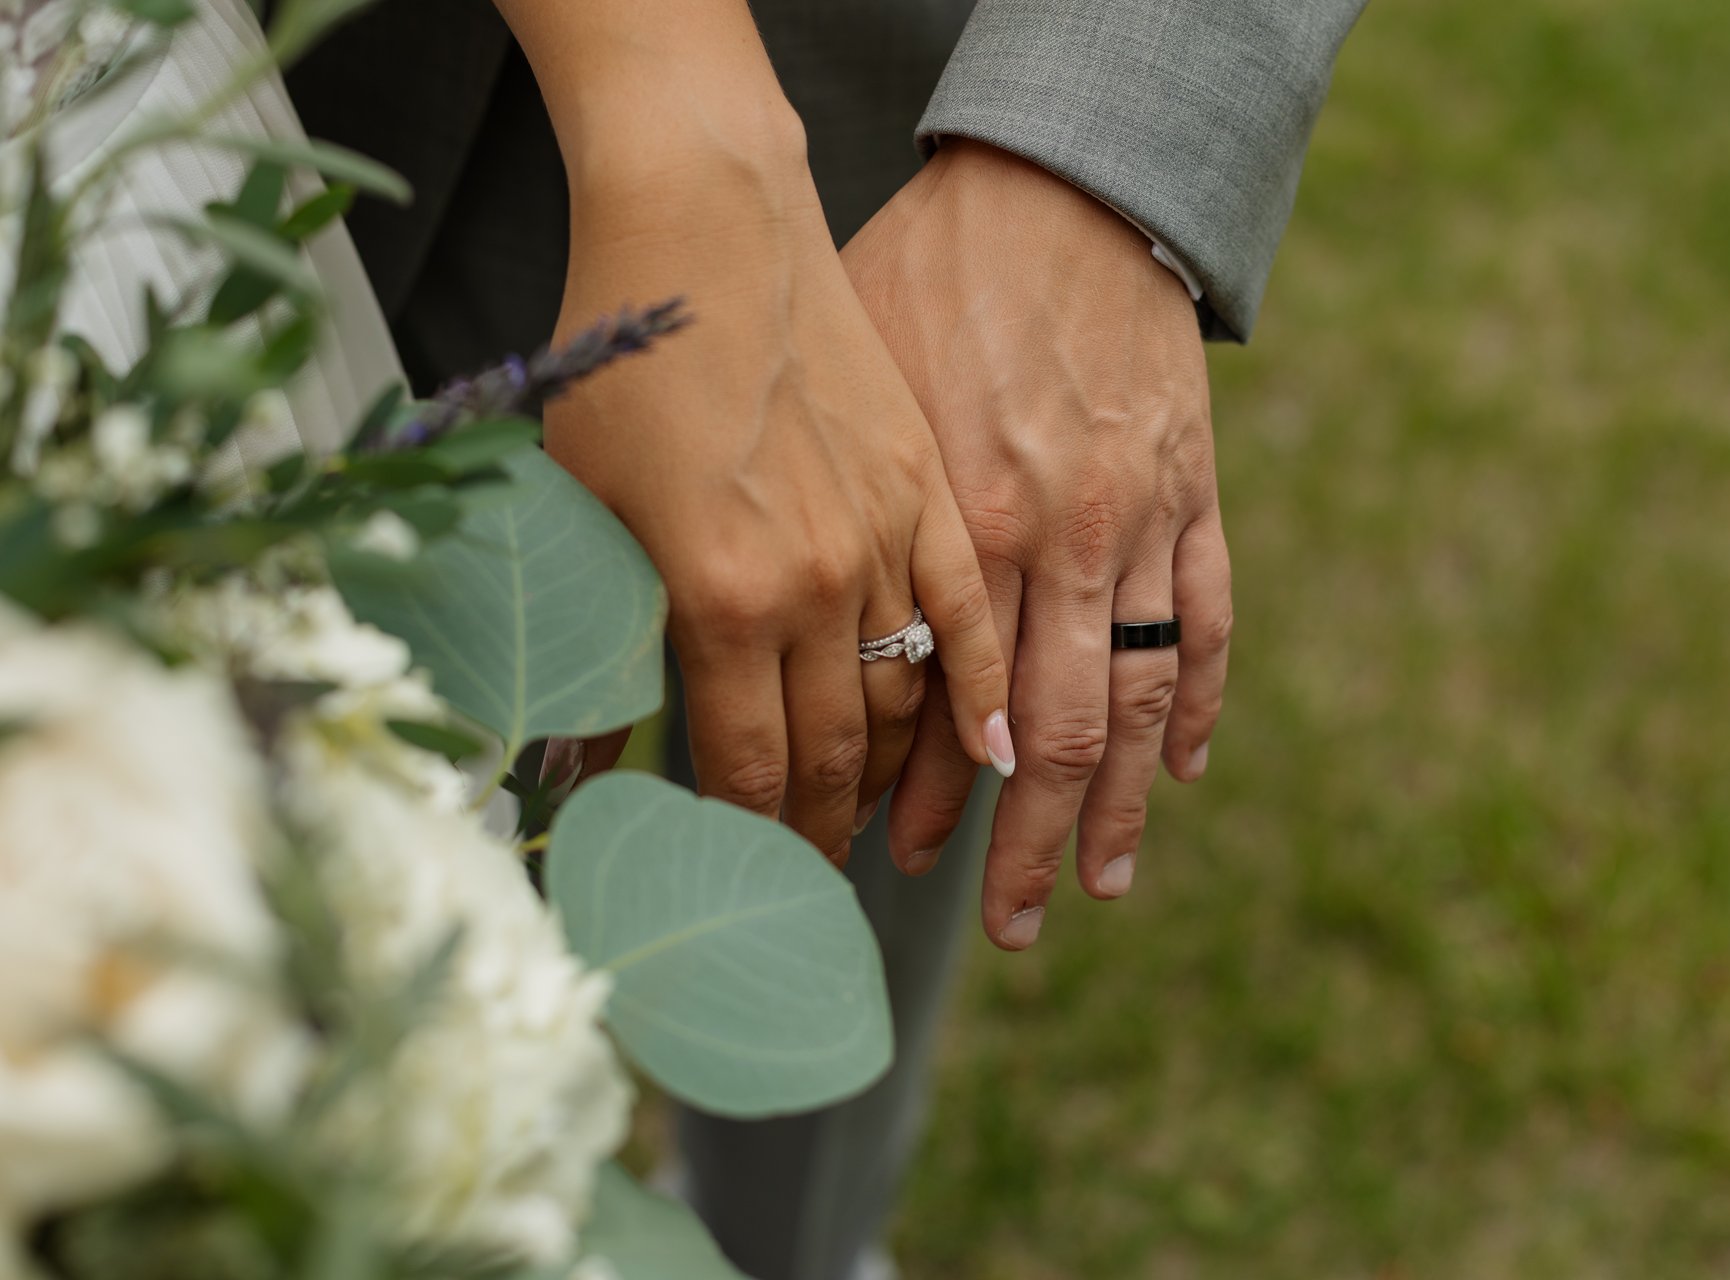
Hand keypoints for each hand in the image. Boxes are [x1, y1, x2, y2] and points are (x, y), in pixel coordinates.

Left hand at [515, 18, 1011, 859]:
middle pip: (836, 754)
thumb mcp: (580, 510)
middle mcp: (814, 585)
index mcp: (716, 598)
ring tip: (876, 824)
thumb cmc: (624, 363)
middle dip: (821, 833)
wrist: (710, 223)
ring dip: (897, 780)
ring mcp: (888, 538)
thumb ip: (601, 645)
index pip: (748, 770)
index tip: (749, 883)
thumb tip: (582, 766)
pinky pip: (975, 621)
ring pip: (911, 701)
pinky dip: (989, 694)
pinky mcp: (933, 494)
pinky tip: (996, 750)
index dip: (751, 843)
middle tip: (810, 880)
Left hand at [843, 140, 1230, 947]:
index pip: (935, 712)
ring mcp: (1133, 524)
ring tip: (1095, 887)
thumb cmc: (919, 276)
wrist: (1058, 185)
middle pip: (1041, 738)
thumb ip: (821, 515)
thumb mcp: (837, 392)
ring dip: (1114, 807)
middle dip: (1019, 845)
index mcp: (951, 526)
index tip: (885, 862)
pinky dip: (1199, 703)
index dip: (914, 802)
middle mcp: (1051, 545)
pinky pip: (1205, 623)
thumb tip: (739, 616)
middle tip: (1005, 925)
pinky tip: (1183, 771)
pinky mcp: (1190, 493)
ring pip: (1134, 701)